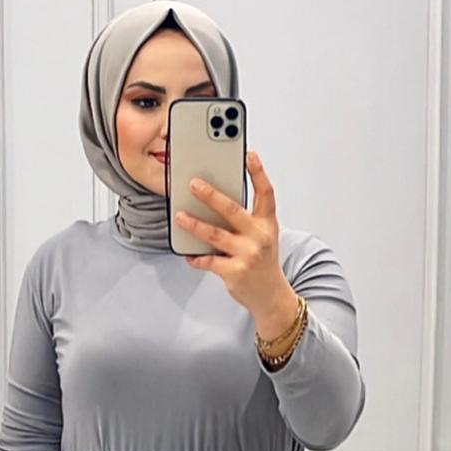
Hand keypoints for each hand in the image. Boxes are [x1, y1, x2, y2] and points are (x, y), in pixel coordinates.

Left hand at [175, 149, 293, 325]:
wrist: (271, 296)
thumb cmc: (262, 261)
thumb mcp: (262, 236)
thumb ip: (244, 218)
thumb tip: (211, 199)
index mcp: (267, 224)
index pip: (266, 194)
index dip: (258, 173)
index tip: (249, 154)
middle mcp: (259, 237)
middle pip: (233, 211)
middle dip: (211, 195)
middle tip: (193, 183)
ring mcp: (247, 255)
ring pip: (215, 235)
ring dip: (194, 225)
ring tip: (179, 215)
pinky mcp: (235, 272)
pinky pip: (209, 261)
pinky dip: (196, 257)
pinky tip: (188, 254)